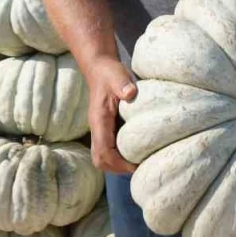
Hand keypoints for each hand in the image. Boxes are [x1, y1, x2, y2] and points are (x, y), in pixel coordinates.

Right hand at [84, 55, 138, 173]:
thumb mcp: (117, 75)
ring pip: (101, 157)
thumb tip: (130, 93)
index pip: (103, 150)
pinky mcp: (105, 128)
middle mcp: (97, 128)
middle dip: (117, 168)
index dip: (118, 162)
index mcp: (99, 120)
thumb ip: (122, 84)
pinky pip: (108, 149)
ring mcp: (100, 129)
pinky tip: (136, 152)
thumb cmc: (110, 73)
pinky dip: (118, 156)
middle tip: (138, 168)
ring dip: (117, 164)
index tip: (135, 165)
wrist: (100, 68)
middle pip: (100, 159)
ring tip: (137, 163)